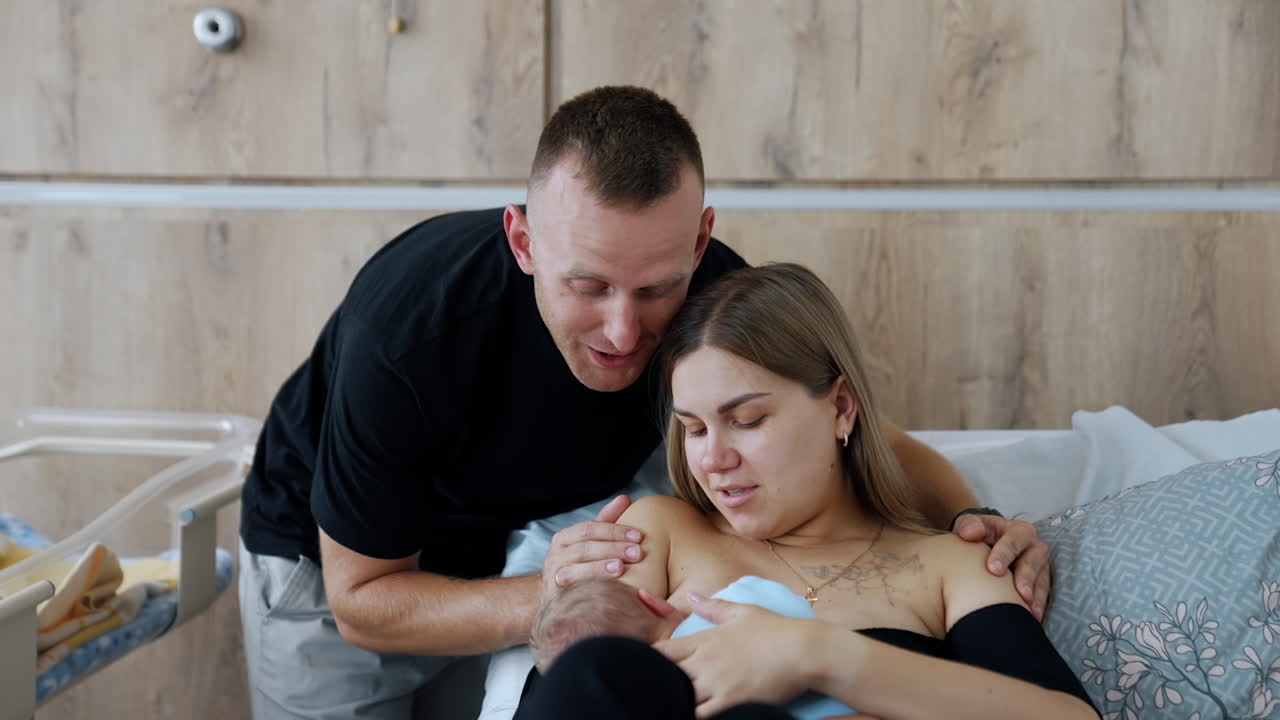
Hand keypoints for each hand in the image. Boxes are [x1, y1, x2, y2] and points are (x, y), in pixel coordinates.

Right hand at [540, 495, 644, 600]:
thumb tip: (625, 498)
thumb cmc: (581, 565)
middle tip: (637, 553)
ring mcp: (555, 575)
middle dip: (612, 549)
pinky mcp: (556, 596)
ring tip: (621, 568)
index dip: (614, 531)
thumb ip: (607, 521)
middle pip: (585, 548)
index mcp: (565, 537)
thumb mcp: (592, 542)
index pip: (589, 529)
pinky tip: (610, 589)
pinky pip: (573, 590)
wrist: (559, 598)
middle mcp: (556, 554)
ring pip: (575, 569)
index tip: (638, 536)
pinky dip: (590, 587)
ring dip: (600, 568)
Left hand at [654, 593, 819, 717]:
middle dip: (660, 682)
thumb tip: (690, 596)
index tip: (652, 665)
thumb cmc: (775, 629)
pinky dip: (695, 716)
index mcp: (704, 640)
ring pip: (680, 699)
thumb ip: (712, 606)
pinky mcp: (732, 704)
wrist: (804, 651)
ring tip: (679, 703)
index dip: (652, 660)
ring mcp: (717, 685)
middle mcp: (705, 663)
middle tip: (662, 687)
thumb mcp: (743, 612)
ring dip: (677, 701)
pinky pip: (702, 716)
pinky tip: (698, 713)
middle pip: (665, 676)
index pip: (661, 652)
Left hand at [953, 513, 1051, 619]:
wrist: (983, 544)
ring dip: (1036, 595)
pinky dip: (1038, 605)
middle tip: (1019, 592)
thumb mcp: (969, 525)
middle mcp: (1032, 546)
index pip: (1014, 539)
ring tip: (1029, 609)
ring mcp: (1039, 565)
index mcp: (1017, 530)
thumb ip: (969, 525)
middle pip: (1033, 560)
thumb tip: (969, 533)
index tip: (993, 569)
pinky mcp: (1040, 582)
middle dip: (1026, 576)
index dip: (1005, 553)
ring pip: (1041, 579)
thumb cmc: (977, 534)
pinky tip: (1033, 617)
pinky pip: (1042, 593)